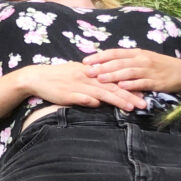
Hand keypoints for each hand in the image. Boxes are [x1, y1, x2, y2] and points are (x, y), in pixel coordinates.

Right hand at [21, 61, 146, 110]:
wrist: (36, 77)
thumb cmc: (57, 77)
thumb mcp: (77, 74)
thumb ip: (92, 82)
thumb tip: (104, 93)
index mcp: (90, 72)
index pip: (113, 79)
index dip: (129, 86)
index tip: (143, 92)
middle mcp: (86, 77)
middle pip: (111, 86)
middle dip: (129, 95)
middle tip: (144, 103)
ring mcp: (77, 85)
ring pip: (101, 93)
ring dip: (117, 100)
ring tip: (131, 108)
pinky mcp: (67, 94)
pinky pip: (81, 97)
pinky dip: (90, 101)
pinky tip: (100, 106)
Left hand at [83, 49, 180, 94]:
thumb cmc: (158, 66)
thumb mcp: (142, 58)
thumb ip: (126, 60)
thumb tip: (105, 61)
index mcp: (136, 53)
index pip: (114, 53)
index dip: (99, 57)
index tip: (85, 61)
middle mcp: (141, 59)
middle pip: (118, 62)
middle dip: (101, 67)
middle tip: (87, 71)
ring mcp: (148, 70)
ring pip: (128, 72)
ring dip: (113, 75)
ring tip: (100, 79)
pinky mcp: (156, 82)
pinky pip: (141, 83)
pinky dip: (131, 84)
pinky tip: (121, 87)